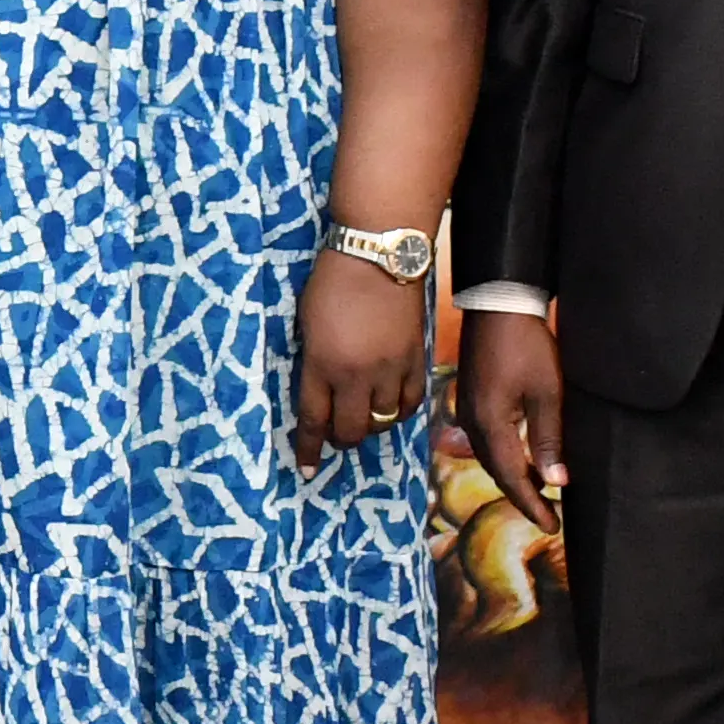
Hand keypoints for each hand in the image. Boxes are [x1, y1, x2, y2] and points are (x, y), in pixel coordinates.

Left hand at [293, 251, 431, 465]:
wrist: (378, 256)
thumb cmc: (332, 282)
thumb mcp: (307, 324)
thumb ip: (313, 361)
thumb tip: (319, 391)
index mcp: (321, 364)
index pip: (313, 419)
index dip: (309, 447)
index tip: (307, 468)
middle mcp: (356, 375)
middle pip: (350, 430)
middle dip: (340, 439)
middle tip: (337, 434)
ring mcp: (390, 370)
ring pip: (382, 421)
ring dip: (370, 425)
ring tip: (363, 416)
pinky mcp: (416, 360)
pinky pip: (410, 403)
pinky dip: (399, 411)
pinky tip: (391, 406)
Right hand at [455, 303, 567, 507]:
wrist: (498, 304)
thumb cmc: (526, 344)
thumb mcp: (546, 393)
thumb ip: (548, 440)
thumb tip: (556, 481)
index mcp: (490, 424)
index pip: (512, 477)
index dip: (532, 504)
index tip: (553, 526)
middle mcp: (472, 423)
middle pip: (497, 472)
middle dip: (522, 496)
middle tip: (548, 517)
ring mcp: (467, 410)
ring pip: (490, 457)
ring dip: (513, 477)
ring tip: (539, 493)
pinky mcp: (471, 399)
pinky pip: (486, 440)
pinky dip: (504, 457)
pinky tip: (520, 459)